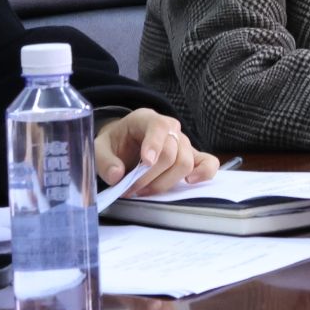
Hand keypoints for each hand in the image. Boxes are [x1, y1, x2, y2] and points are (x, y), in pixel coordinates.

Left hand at [97, 108, 222, 196]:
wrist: (124, 145)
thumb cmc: (115, 144)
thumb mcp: (100, 148)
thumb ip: (105, 161)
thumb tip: (117, 175)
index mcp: (146, 119)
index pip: (159, 127)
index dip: (154, 145)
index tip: (145, 163)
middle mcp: (170, 128)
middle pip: (171, 152)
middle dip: (150, 176)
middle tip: (131, 189)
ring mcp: (183, 142)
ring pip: (186, 163)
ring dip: (165, 182)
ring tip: (145, 190)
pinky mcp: (192, 157)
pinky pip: (209, 162)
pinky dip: (204, 173)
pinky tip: (189, 182)